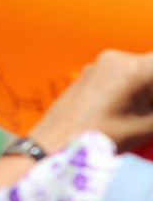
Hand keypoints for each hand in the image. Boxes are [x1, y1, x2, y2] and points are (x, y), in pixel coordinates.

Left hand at [28, 50, 152, 154]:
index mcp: (137, 68)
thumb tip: (152, 97)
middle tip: (149, 110)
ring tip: (140, 111)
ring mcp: (99, 63)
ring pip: (137, 70)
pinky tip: (126, 109)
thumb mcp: (150, 124)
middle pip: (152, 66)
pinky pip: (119, 74)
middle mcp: (117, 58)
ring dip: (145, 87)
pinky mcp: (88, 72)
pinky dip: (131, 87)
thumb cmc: (106, 138)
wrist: (57, 142)